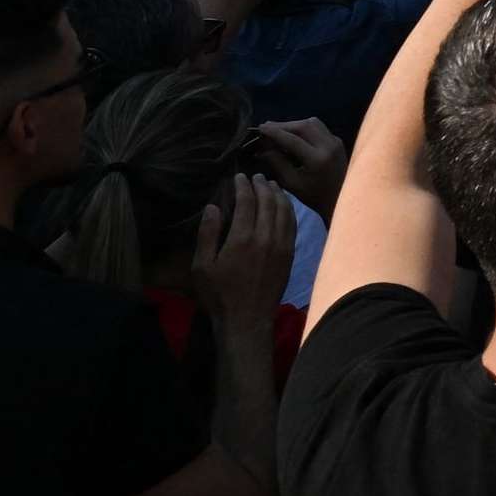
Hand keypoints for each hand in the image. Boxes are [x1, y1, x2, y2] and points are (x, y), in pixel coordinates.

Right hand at [195, 173, 296, 328]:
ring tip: (271, 184)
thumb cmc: (219, 294)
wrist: (247, 319)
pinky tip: (285, 204)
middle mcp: (266, 237)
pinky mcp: (291, 254)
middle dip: (262, 185)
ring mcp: (282, 245)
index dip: (243, 185)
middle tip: (256, 176)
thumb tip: (213, 207)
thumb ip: (207, 234)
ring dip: (278, 194)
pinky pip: (293, 224)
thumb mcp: (202, 266)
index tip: (239, 176)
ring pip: (284, 210)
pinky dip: (289, 209)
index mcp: (242, 238)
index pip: (247, 201)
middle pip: (268, 201)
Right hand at [246, 117, 351, 214]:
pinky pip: (319, 127)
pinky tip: (292, 134)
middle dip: (283, 125)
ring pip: (312, 123)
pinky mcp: (337, 141)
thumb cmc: (314, 196)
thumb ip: (277, 164)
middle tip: (266, 127)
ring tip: (277, 130)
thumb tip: (262, 149)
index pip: (292, 139)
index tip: (260, 128)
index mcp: (317, 159)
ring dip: (293, 124)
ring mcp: (335, 141)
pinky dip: (304, 128)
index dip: (274, 132)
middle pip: (303, 126)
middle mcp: (329, 145)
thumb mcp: (292, 183)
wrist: (340, 198)